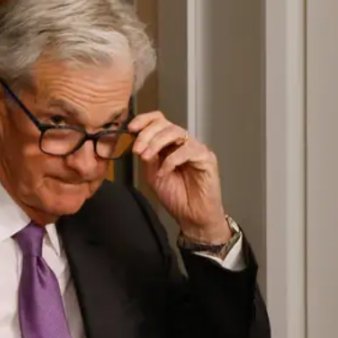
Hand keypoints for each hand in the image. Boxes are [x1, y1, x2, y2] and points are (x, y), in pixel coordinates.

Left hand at [130, 111, 231, 243]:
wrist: (192, 217)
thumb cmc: (177, 197)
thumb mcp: (153, 175)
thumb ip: (147, 157)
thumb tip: (137, 142)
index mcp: (171, 144)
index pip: (159, 121)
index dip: (144, 120)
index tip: (131, 128)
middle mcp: (184, 143)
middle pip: (166, 124)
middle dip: (147, 134)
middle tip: (137, 149)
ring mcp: (196, 149)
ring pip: (176, 132)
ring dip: (156, 143)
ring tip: (146, 157)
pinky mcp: (207, 158)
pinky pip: (187, 150)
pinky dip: (171, 160)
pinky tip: (164, 172)